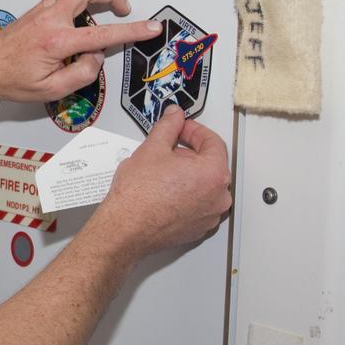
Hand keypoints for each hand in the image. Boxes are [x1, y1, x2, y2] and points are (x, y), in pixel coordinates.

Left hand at [0, 0, 162, 103]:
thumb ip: (82, 74)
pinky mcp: (38, 7)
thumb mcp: (51, 90)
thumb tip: (97, 57)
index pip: (102, 34)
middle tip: (127, 7)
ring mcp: (43, 9)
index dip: (131, 30)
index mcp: (55, 41)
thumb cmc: (11, 80)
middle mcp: (49, 19)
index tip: (151, 27)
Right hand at [89, 105, 232, 259]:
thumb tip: (175, 116)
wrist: (126, 227)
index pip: (213, 142)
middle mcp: (218, 196)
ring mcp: (210, 215)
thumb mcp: (152, 148)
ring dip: (187, 175)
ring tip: (162, 172)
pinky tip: (164, 191)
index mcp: (214, 173)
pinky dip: (186, 195)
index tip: (181, 128)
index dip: (194, 130)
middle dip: (189, 154)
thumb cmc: (138, 195)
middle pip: (210, 164)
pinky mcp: (198, 228)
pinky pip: (197, 204)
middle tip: (167, 150)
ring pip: (204, 185)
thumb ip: (169, 127)